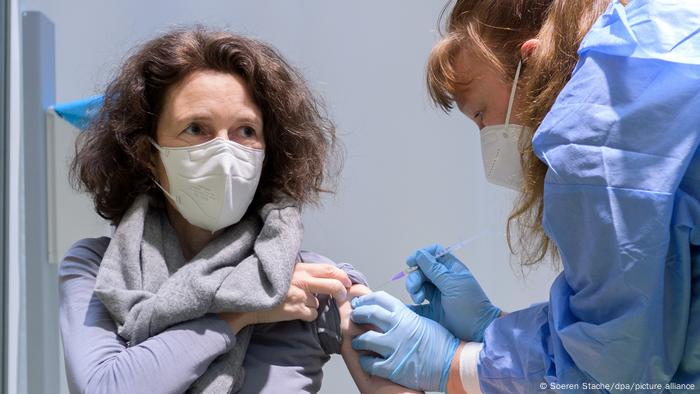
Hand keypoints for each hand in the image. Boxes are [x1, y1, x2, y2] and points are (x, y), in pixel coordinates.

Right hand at [220, 263, 351, 332]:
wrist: (249, 301)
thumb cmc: (267, 284)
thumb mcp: (286, 271)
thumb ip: (302, 271)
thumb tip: (321, 275)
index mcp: (301, 269)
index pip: (328, 269)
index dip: (341, 276)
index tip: (347, 282)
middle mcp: (303, 281)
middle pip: (333, 285)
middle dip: (341, 291)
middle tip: (342, 296)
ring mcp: (300, 296)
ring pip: (319, 303)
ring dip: (313, 305)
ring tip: (299, 303)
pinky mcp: (296, 310)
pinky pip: (311, 315)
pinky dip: (307, 315)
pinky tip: (296, 312)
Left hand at [350, 291, 458, 391]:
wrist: (453, 364)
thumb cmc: (442, 343)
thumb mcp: (423, 321)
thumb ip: (405, 316)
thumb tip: (390, 313)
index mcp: (405, 315)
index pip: (379, 299)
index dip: (366, 299)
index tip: (360, 303)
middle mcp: (397, 328)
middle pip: (368, 314)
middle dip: (358, 315)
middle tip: (354, 318)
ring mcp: (394, 348)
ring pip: (364, 339)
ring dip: (358, 340)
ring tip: (357, 342)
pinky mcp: (393, 367)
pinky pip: (370, 363)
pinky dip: (365, 361)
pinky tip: (366, 360)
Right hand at [405, 244, 500, 341]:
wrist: (477, 331)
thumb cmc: (469, 304)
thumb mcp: (452, 284)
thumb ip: (435, 270)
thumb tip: (420, 254)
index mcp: (451, 269)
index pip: (434, 254)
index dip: (421, 255)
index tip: (411, 262)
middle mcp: (443, 280)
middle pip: (422, 270)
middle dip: (415, 277)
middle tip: (414, 288)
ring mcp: (437, 295)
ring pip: (418, 285)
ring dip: (414, 290)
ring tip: (419, 300)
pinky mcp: (432, 310)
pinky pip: (418, 304)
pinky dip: (411, 305)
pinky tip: (410, 307)